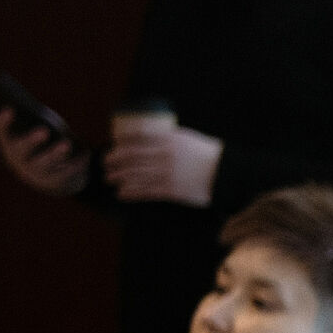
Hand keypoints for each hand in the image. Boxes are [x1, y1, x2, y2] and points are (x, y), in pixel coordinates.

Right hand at [0, 115, 87, 195]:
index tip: (9, 109)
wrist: (55, 178)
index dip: (3, 122)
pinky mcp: (51, 183)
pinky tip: (85, 154)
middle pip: (21, 150)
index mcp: (10, 143)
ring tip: (66, 145)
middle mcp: (18, 159)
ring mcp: (33, 173)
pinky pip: (63, 175)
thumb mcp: (38, 129)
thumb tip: (36, 104)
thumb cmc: (45, 145)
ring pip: (43, 164)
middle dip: (32, 140)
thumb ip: (37, 119)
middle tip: (44, 131)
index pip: (1, 132)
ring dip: (55, 154)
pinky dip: (75, 164)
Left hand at [105, 123, 222, 204]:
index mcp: (169, 139)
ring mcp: (168, 173)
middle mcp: (165, 155)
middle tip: (105, 165)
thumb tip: (149, 139)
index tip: (112, 148)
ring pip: (135, 175)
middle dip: (114, 162)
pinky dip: (131, 192)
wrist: (227, 174)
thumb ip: (168, 138)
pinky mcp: (172, 190)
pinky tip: (121, 194)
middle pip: (131, 158)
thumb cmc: (209, 155)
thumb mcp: (188, 138)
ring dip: (119, 177)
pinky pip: (146, 191)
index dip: (120, 145)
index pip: (136, 140)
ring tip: (110, 179)